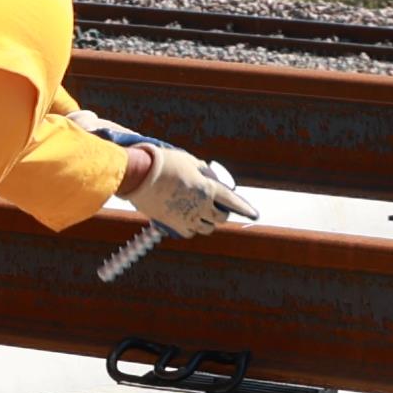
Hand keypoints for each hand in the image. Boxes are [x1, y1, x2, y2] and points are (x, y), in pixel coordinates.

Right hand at [120, 140, 248, 238]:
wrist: (138, 174)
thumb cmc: (163, 163)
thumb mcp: (188, 160)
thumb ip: (201, 170)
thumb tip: (207, 175)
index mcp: (208, 189)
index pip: (233, 201)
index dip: (245, 207)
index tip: (253, 213)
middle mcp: (201, 206)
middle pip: (220, 217)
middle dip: (222, 214)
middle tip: (218, 209)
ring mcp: (187, 217)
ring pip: (206, 228)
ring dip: (207, 223)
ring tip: (202, 216)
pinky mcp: (172, 224)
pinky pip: (188, 232)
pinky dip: (191, 228)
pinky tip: (188, 222)